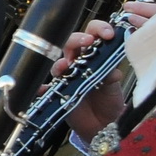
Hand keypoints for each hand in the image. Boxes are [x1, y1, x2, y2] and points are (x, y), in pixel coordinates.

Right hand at [50, 19, 127, 139]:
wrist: (103, 126)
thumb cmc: (108, 102)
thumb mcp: (114, 87)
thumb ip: (111, 77)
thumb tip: (113, 72)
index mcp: (93, 56)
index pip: (92, 34)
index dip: (98, 29)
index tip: (108, 33)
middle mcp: (77, 63)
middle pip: (70, 43)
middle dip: (78, 39)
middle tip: (88, 41)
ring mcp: (66, 77)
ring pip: (58, 64)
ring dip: (60, 63)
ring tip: (65, 65)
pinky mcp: (58, 93)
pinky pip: (45, 89)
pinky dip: (41, 88)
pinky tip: (42, 89)